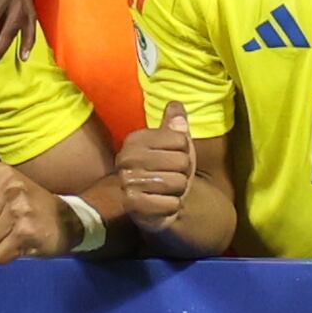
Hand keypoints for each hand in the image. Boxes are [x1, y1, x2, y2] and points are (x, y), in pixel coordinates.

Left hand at [0, 162, 73, 261]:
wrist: (70, 220)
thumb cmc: (29, 204)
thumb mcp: (0, 190)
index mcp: (0, 173)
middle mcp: (10, 188)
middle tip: (7, 225)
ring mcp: (19, 211)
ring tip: (15, 234)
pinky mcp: (26, 233)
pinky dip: (6, 256)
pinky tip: (21, 245)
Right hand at [117, 101, 197, 236]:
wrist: (149, 205)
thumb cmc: (164, 171)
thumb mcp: (174, 146)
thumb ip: (176, 125)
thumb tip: (176, 106)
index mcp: (135, 139)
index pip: (181, 139)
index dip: (184, 152)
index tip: (171, 158)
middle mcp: (126, 158)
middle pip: (181, 162)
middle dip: (182, 173)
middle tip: (170, 177)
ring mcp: (126, 181)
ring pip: (177, 183)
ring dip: (177, 191)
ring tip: (165, 191)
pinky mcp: (132, 204)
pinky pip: (171, 203)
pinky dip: (172, 206)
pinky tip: (161, 204)